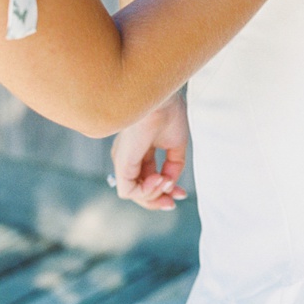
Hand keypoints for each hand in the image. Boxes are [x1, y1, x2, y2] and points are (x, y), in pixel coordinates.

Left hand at [110, 92, 189, 210]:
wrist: (162, 101)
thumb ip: (173, 167)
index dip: (165, 188)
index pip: (149, 177)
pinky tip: (159, 181)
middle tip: (174, 201)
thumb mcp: (176, 145)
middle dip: (159, 198)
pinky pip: (129, 191)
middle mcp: (128, 157)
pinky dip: (146, 192)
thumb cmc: (169, 112)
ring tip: (167, 183)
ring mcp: (123, 161)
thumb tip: (169, 184)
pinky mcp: (122, 164)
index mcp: (139, 149)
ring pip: (134, 193)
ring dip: (154, 195)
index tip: (181, 193)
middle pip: (140, 188)